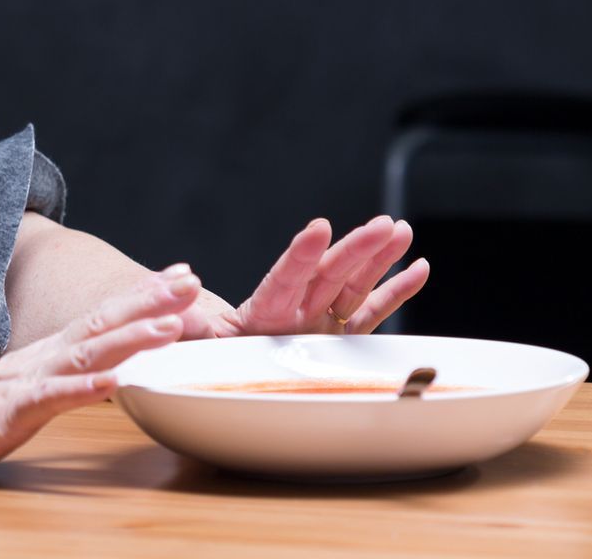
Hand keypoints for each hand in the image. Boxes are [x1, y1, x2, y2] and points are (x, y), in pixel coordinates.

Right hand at [0, 263, 201, 478]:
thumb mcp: (29, 387)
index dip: (144, 296)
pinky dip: (81, 391)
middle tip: (191, 280)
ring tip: (168, 328)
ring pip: (84, 356)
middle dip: (149, 301)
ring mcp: (26, 383)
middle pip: (101, 323)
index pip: (103, 316)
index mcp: (50, 354)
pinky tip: (112, 385)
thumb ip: (65, 373)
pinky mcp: (7, 413)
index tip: (183, 274)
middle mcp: (43, 359)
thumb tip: (108, 367)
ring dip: (128, 340)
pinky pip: (48, 400)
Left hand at [195, 216, 427, 337]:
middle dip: (355, 249)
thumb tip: (173, 312)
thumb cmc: (211, 355)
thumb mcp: (197, 343)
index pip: (284, 278)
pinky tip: (418, 268)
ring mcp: (321, 320)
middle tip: (381, 223)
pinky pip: (372, 313)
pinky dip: (395, 291)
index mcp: (262, 310)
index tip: (317, 228)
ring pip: (354, 285)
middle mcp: (296, 309)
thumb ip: (190, 328)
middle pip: (328, 275)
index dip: (300, 256)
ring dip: (379, 257)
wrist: (227, 369)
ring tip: (400, 228)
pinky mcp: (339, 337)